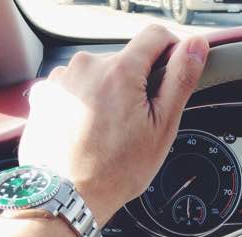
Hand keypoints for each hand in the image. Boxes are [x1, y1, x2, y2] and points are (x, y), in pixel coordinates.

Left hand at [18, 26, 208, 225]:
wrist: (65, 196)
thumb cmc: (115, 170)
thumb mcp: (161, 127)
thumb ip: (180, 79)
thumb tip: (196, 46)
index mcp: (120, 70)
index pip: (156, 36)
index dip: (172, 52)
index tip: (171, 77)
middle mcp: (86, 65)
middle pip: (126, 59)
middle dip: (137, 83)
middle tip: (137, 123)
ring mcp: (62, 79)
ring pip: (100, 74)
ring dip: (109, 93)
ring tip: (109, 131)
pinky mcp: (46, 93)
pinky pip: (76, 88)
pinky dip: (85, 103)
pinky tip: (88, 131)